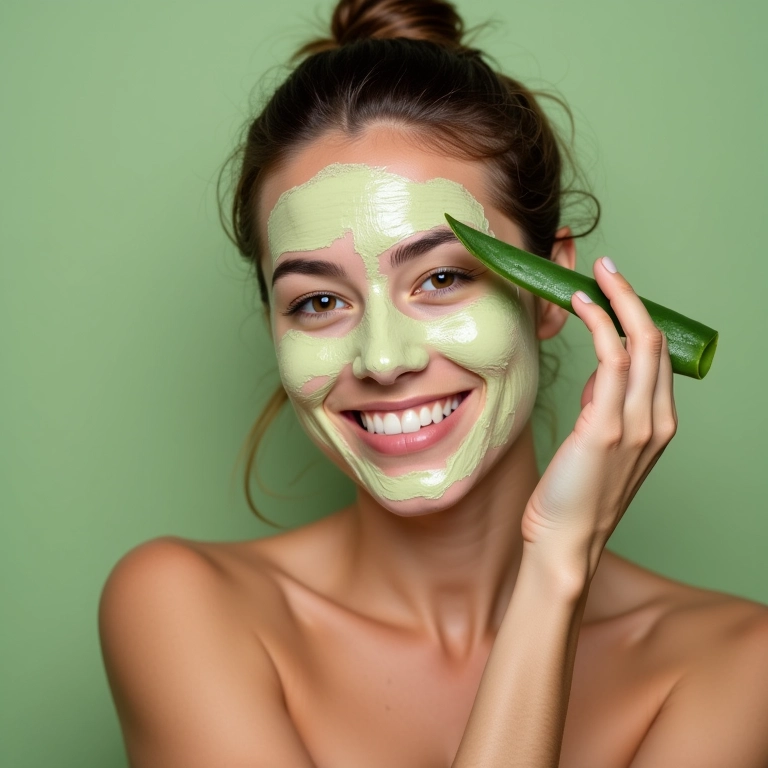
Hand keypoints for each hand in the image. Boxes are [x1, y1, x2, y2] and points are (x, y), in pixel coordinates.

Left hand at [522, 257, 677, 580]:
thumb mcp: (598, 445)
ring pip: (640, 344)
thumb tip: (600, 375)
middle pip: (657, 342)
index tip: (614, 293)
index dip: (638, 318)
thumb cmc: (574, 495)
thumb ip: (606, 408)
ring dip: (618, 301)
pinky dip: (600, 325)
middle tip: (608, 268)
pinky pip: (612, 361)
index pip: (659, 357)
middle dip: (632, 298)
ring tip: (596, 276)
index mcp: (658, 424)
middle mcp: (656, 422)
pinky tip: (582, 305)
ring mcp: (636, 425)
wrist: (564, 543)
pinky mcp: (606, 429)